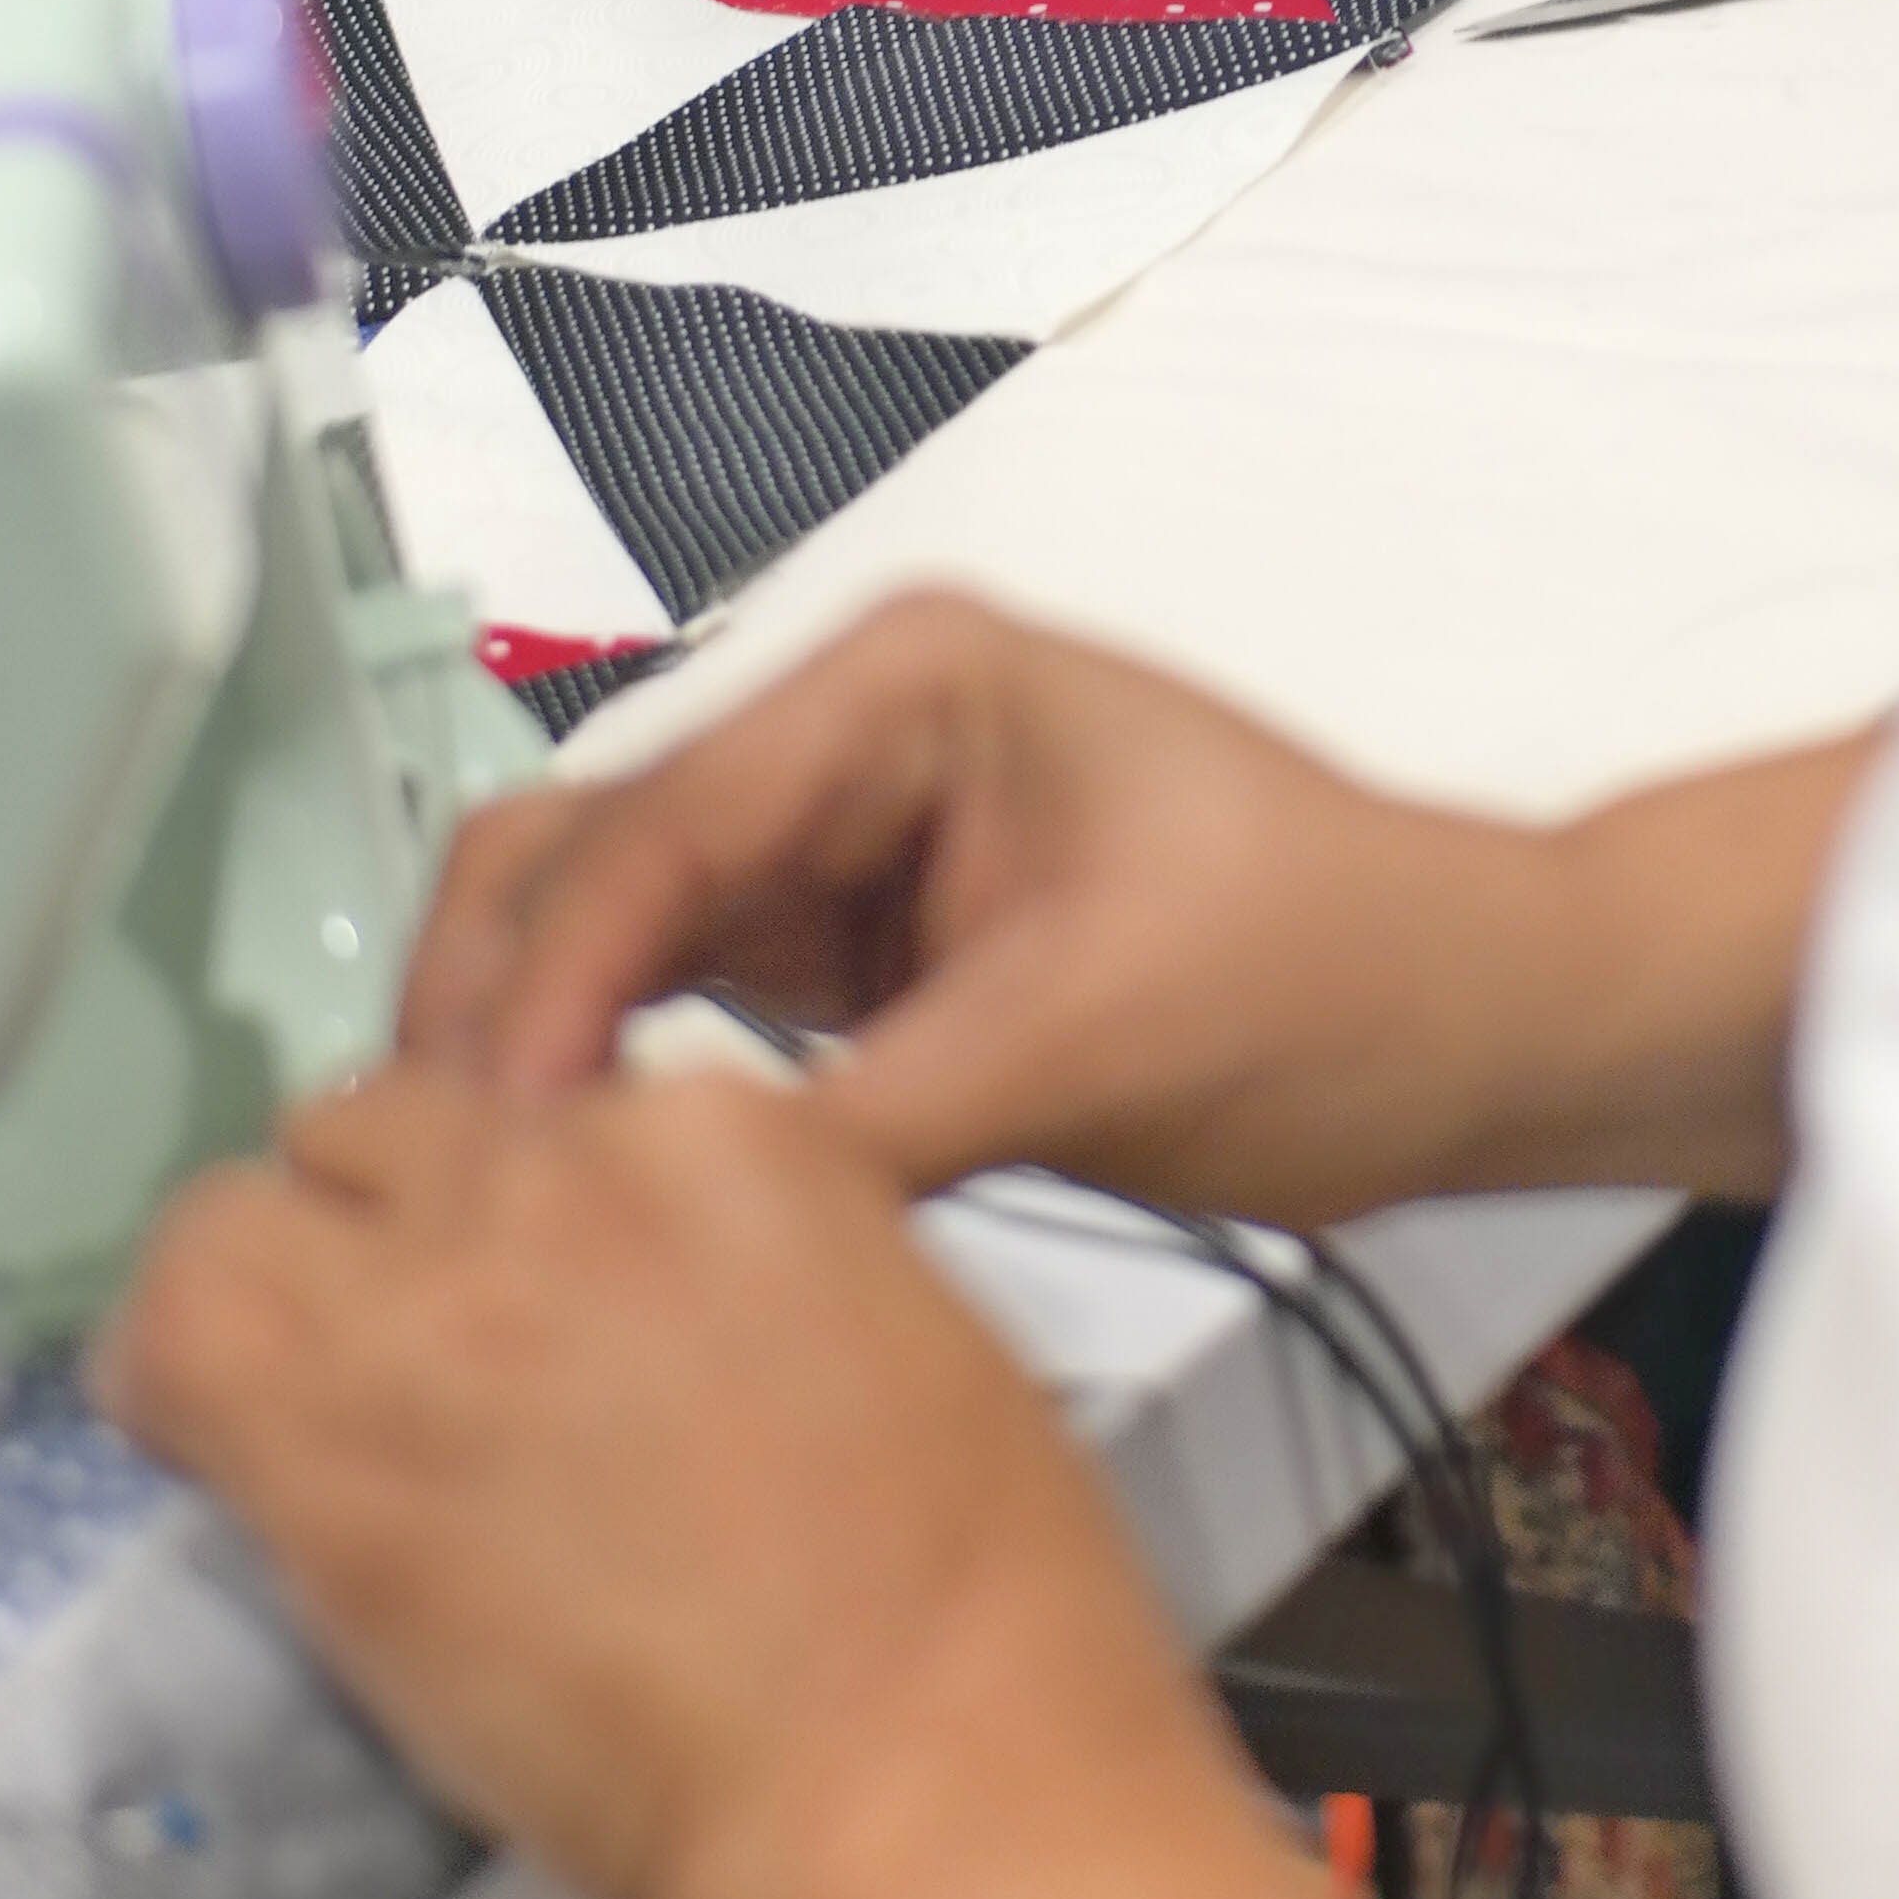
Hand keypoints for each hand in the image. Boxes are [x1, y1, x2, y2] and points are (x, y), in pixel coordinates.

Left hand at [101, 1061, 1415, 1898]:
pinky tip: (221, 1464)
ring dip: (260, 1294)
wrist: (920, 1774)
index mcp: (727, 1127)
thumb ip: (729, 1266)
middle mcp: (567, 1159)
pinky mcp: (329, 1425)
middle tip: (408, 1378)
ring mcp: (438, 1283)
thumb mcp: (889, 1331)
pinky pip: (169, 1339)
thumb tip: (623, 1310)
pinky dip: (173, 1386)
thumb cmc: (975, 1602)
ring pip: (243, 1207)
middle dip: (380, 1234)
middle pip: (381, 1129)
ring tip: (294, 1419)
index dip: (512, 1221)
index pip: (540, 1106)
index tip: (529, 1323)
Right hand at [401, 592, 1859, 1213]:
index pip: (663, 822)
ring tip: (468, 1217)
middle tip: (420, 1183)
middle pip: (594, 856)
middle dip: (496, 1006)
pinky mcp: (859, 959)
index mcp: (906, 682)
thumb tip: (672, 1205)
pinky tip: (572, 1208)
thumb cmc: (1342, 972)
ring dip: (539, 1059)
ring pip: (614, 938)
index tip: (477, 1135)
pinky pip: (690, 1016)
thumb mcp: (1098, 1037)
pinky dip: (620, 1099)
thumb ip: (877, 1114)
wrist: (1479, 1022)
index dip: (549, 984)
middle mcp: (850, 737)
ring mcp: (844, 844)